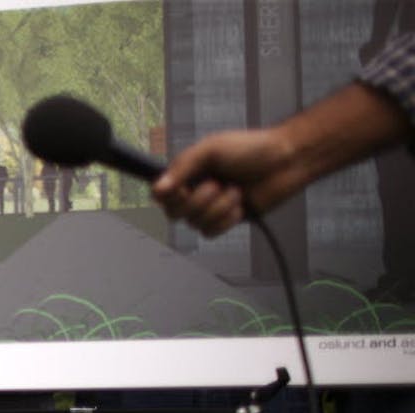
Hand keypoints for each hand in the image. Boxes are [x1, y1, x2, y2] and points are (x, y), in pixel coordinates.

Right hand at [152, 128, 292, 236]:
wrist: (286, 162)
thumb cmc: (252, 149)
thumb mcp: (211, 148)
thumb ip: (183, 167)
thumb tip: (157, 188)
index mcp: (186, 173)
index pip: (160, 195)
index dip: (169, 196)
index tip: (183, 187)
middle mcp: (194, 192)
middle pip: (174, 214)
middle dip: (199, 201)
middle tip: (218, 184)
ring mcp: (209, 208)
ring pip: (195, 224)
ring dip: (219, 207)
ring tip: (236, 191)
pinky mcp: (225, 221)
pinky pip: (211, 232)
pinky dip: (227, 219)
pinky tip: (240, 205)